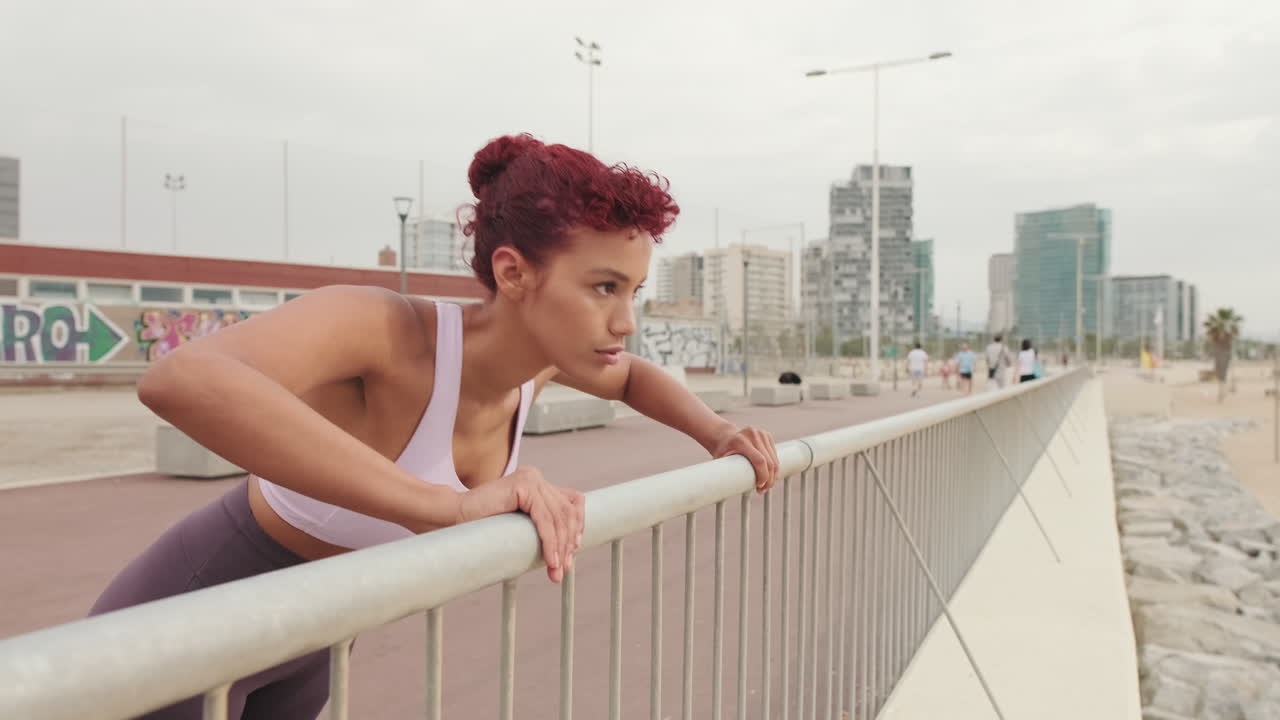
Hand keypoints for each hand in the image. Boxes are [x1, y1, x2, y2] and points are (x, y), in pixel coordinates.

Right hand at [456, 466, 584, 582]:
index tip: (571, 554)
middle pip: (567, 511)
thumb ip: (542, 528)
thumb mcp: (520, 528)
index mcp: (537, 484)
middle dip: (567, 543)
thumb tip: (572, 548)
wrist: (453, 519)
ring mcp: (530, 478)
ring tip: (555, 571)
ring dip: (560, 547)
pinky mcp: (523, 486)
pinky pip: (544, 519)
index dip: (577, 527)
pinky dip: (550, 542)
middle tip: (562, 570)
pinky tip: (550, 559)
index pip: (572, 502)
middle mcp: (536, 477)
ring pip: (558, 517)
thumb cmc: (483, 528)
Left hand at [706, 424, 779, 493]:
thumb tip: (726, 490)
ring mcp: (762, 433)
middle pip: (769, 462)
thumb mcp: (721, 461)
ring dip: (773, 475)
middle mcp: (753, 434)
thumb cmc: (722, 452)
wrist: (725, 436)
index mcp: (740, 441)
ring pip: (774, 459)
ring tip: (766, 485)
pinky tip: (768, 475)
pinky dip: (774, 467)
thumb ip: (725, 472)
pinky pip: (774, 455)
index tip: (759, 487)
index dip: (763, 476)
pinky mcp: (767, 435)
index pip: (760, 461)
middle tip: (762, 490)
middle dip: (769, 479)